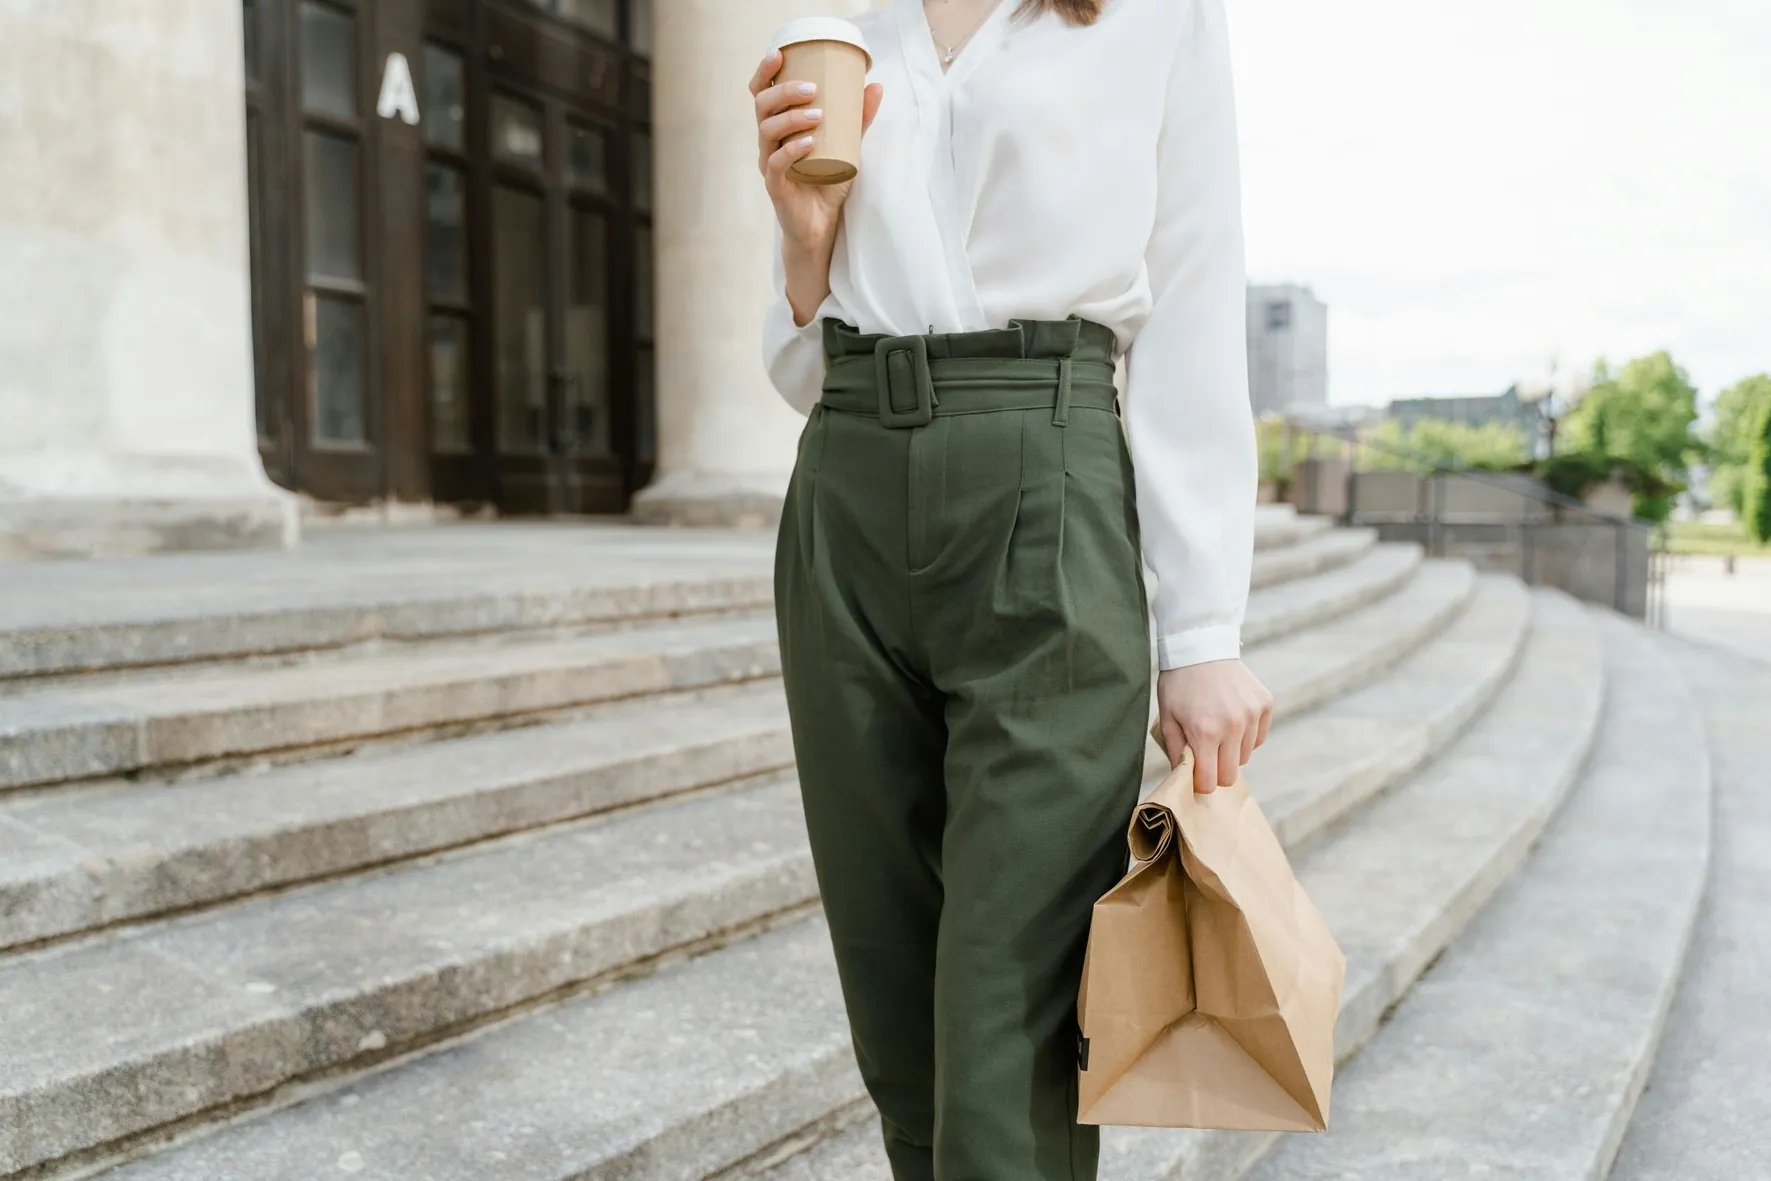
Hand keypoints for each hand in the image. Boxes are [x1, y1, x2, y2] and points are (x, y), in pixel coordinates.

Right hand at [749, 50, 884, 252]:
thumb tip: (876, 85)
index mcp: (778, 128)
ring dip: (791, 118)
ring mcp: (769, 164)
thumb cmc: (827, 182)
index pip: (762, 94)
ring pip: (767, 132)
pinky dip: (791, 150)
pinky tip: (808, 142)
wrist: (821, 226)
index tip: (780, 54)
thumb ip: (859, 118)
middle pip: (762, 107)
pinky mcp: (776, 187)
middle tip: (812, 89)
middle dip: (783, 92)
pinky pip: (776, 164)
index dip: (765, 72)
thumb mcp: (848, 145)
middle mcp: (769, 143)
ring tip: (817, 115)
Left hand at [1156, 660, 1274, 794]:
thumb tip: (1184, 778)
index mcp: (1205, 732)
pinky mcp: (1265, 704)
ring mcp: (1252, 714)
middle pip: (1230, 775)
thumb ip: (1177, 752)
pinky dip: (1247, 735)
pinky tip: (1232, 717)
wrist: (1201, 647)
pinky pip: (1259, 737)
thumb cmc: (1179, 683)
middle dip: (1216, 770)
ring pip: (1245, 756)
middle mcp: (1233, 726)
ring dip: (1231, 750)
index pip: (1211, 782)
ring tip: (1217, 727)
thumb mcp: (1168, 717)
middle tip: (1206, 754)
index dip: (1202, 783)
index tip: (1196, 775)